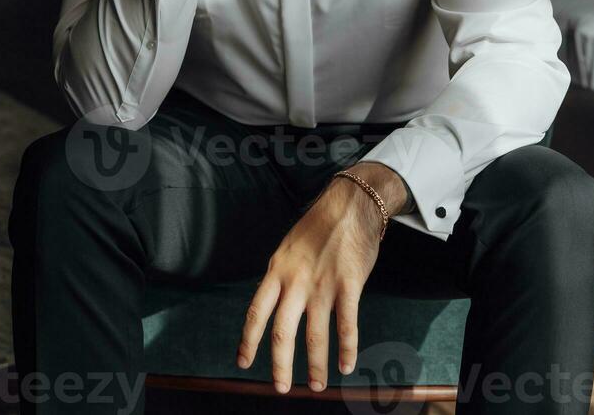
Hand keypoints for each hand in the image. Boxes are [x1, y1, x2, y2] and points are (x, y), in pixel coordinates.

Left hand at [235, 173, 385, 394]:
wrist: (350, 204)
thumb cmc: (319, 226)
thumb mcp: (289, 248)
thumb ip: (281, 277)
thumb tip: (273, 305)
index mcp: (277, 270)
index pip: (256, 311)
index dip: (248, 340)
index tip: (243, 362)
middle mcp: (296, 281)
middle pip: (281, 331)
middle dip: (280, 365)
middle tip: (282, 388)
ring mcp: (323, 284)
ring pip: (315, 335)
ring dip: (316, 365)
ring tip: (317, 386)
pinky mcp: (349, 284)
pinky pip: (347, 324)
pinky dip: (347, 349)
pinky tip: (346, 365)